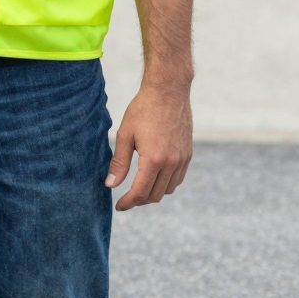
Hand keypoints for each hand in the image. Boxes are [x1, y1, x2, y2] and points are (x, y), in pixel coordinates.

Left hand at [106, 80, 191, 210]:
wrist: (168, 91)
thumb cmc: (143, 109)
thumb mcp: (125, 134)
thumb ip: (119, 163)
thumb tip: (110, 185)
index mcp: (154, 159)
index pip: (140, 192)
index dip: (128, 202)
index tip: (119, 206)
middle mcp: (172, 163)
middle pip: (155, 195)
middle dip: (139, 200)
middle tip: (126, 198)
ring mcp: (182, 159)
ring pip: (168, 189)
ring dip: (153, 193)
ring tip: (138, 188)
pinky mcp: (188, 154)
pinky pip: (178, 179)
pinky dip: (166, 184)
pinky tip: (154, 178)